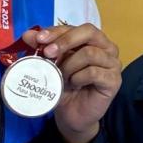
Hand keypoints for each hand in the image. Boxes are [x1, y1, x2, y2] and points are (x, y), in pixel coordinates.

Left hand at [23, 24, 120, 142]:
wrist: (71, 115)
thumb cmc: (64, 87)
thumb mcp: (50, 65)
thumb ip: (42, 48)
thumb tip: (28, 34)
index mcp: (92, 40)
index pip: (75, 27)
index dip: (56, 31)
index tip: (38, 39)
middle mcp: (106, 48)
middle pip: (88, 32)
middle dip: (65, 41)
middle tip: (48, 53)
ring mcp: (113, 64)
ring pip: (89, 53)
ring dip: (70, 65)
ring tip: (62, 77)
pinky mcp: (114, 81)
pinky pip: (93, 72)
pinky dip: (78, 78)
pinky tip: (74, 85)